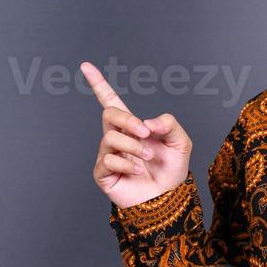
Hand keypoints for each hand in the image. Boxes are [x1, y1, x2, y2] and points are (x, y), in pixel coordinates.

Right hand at [82, 60, 191, 208]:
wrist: (168, 200)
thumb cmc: (172, 171)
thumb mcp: (180, 141)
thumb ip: (169, 123)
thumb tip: (146, 122)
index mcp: (131, 127)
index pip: (110, 101)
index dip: (98, 84)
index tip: (85, 66)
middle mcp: (116, 138)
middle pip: (109, 114)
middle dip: (128, 120)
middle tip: (145, 133)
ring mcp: (108, 156)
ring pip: (111, 138)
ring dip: (134, 147)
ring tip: (148, 159)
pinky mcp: (103, 173)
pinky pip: (109, 160)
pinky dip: (128, 164)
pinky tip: (139, 171)